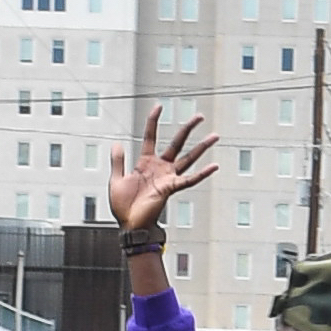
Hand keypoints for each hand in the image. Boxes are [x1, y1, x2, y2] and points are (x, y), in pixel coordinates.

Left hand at [106, 111, 219, 235]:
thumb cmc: (123, 205)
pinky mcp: (171, 188)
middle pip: (177, 142)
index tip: (159, 106)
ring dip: (202, 147)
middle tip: (200, 116)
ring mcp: (168, 177)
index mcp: (145, 162)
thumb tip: (117, 143)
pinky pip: (190, 179)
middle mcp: (160, 167)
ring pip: (188, 158)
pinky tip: (215, 166)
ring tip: (215, 136)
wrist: (129, 224)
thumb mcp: (116, 179)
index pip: (151, 136)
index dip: (154, 121)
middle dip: (188, 129)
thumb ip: (118, 161)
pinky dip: (202, 174)